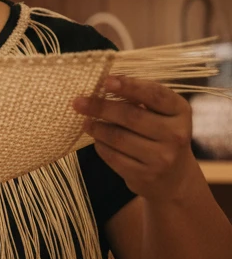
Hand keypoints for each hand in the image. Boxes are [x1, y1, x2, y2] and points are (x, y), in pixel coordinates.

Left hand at [74, 76, 196, 200]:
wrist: (174, 178)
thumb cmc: (160, 135)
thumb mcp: (161, 114)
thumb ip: (140, 98)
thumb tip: (105, 84)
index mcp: (180, 111)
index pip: (155, 94)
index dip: (129, 86)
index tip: (106, 81)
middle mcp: (176, 134)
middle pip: (131, 116)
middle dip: (100, 107)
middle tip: (79, 102)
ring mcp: (162, 158)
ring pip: (118, 137)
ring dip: (96, 128)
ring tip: (86, 122)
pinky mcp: (145, 176)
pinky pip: (113, 156)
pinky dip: (100, 146)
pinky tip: (97, 140)